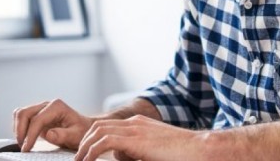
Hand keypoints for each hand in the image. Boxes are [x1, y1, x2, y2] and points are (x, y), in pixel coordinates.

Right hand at [13, 99, 94, 151]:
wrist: (84, 129)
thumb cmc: (81, 131)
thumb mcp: (76, 135)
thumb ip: (63, 135)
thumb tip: (48, 134)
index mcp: (57, 106)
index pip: (37, 119)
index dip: (30, 135)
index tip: (27, 148)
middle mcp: (47, 105)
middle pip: (24, 113)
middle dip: (21, 131)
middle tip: (23, 147)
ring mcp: (41, 109)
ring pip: (20, 114)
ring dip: (18, 129)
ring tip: (23, 144)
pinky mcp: (37, 115)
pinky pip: (22, 118)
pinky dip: (19, 127)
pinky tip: (24, 139)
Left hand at [75, 115, 206, 160]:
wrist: (201, 150)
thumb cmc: (181, 156)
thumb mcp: (153, 153)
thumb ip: (135, 153)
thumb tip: (118, 156)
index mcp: (139, 125)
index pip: (108, 126)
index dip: (93, 139)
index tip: (85, 155)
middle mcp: (135, 123)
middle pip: (99, 126)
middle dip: (84, 141)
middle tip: (78, 159)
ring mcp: (136, 128)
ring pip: (99, 130)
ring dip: (85, 147)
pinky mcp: (137, 138)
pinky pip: (106, 141)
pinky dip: (92, 151)